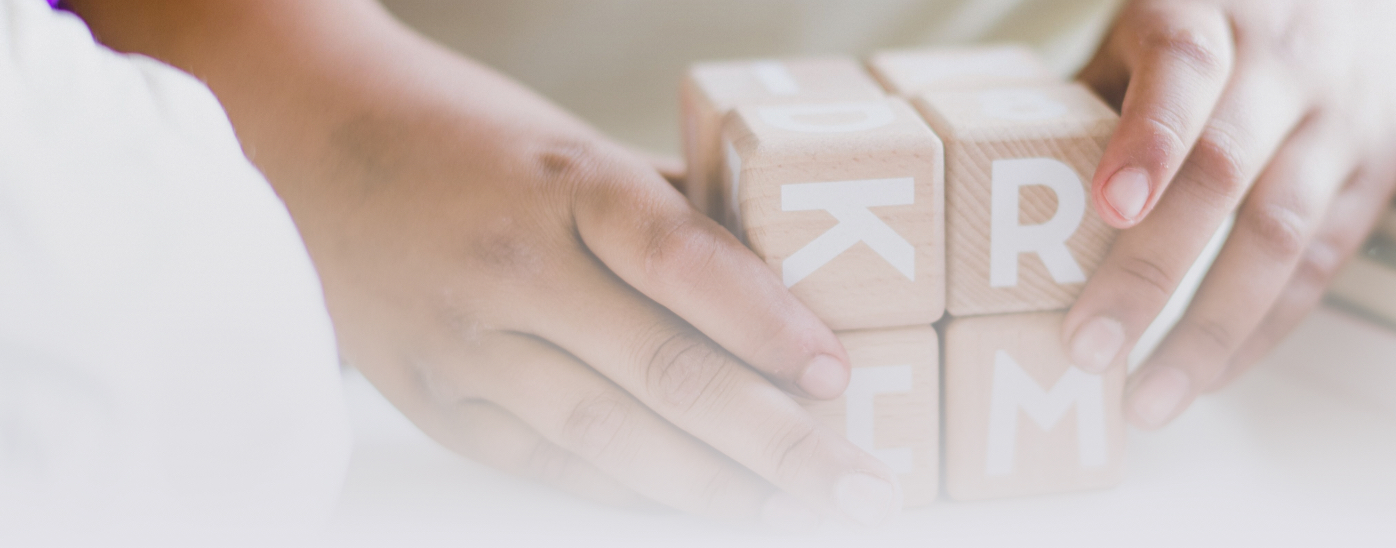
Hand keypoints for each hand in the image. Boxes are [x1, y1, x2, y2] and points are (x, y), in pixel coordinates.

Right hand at [68, 0, 899, 528]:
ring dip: (714, 488)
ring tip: (796, 513)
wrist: (303, 141)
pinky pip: (548, 466)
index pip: (681, 259)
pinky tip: (697, 508)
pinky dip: (630, 493)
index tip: (840, 374)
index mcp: (561, 182)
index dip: (768, 324)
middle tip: (859, 483)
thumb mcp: (579, 144)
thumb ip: (676, 212)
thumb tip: (793, 279)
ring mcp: (466, 345)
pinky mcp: (438, 403)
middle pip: (662, 370)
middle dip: (776, 440)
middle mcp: (511, 267)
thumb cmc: (468, 137)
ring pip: (608, 437)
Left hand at [1065, 0, 1395, 427]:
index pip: (1182, 72)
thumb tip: (1012, 194)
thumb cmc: (1222, 15)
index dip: (1147, 142)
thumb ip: (1098, 96)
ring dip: (1211, 328)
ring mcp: (1338, 121)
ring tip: (1150, 398)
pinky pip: (1319, 264)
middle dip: (1152, 269)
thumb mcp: (1152, 26)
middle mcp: (1284, 64)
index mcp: (1209, 12)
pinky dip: (1262, 328)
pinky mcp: (1374, 173)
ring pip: (1281, 233)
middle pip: (1223, 172)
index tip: (1107, 208)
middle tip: (1090, 347)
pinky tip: (1210, 374)